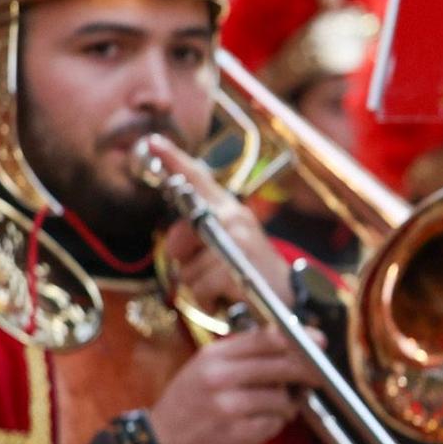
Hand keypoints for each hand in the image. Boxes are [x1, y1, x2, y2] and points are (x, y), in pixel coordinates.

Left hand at [144, 135, 294, 314]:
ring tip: (224, 288)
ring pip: (188, 268)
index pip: (199, 179)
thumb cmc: (253, 275)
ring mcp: (237, 241)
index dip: (174, 160)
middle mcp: (234, 219)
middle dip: (184, 255)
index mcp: (231, 211)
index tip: (152, 142)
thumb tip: (172, 247)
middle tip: (207, 269)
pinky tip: (226, 300)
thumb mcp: (227, 249)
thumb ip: (198, 240)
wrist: (290, 299)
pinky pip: (199, 287)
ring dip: (199, 287)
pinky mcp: (237, 266)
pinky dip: (207, 301)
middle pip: (182, 231)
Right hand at [147, 325, 322, 443]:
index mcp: (213, 357)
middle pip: (282, 364)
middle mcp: (219, 377)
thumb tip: (291, 350)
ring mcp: (228, 406)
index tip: (318, 341)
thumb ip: (242, 359)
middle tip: (318, 376)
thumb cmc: (186, 411)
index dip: (298, 338)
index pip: (266, 338)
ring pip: (281, 398)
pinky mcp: (236, 434)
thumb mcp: (203, 372)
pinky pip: (274, 424)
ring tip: (272, 411)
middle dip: (307, 370)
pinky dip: (273, 426)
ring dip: (285, 406)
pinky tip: (259, 427)